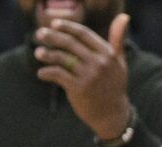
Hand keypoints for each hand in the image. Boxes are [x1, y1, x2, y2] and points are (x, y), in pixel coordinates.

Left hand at [35, 14, 131, 139]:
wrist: (112, 115)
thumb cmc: (113, 86)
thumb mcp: (119, 62)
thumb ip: (118, 39)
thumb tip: (124, 16)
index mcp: (108, 54)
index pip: (83, 34)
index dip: (67, 27)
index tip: (54, 24)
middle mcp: (99, 63)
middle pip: (69, 43)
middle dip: (52, 37)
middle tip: (39, 34)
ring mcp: (89, 76)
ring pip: (61, 58)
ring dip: (46, 54)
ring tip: (38, 53)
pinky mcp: (78, 88)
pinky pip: (57, 74)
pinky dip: (47, 73)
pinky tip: (41, 73)